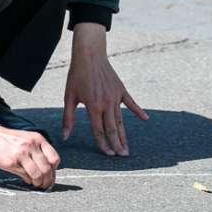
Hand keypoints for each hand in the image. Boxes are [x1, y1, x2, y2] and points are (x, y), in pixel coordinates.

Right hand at [0, 126, 59, 189]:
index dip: (54, 170)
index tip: (50, 176)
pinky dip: (29, 181)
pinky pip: (25, 175)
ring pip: (38, 174)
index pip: (54, 158)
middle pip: (48, 169)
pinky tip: (27, 181)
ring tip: (37, 185)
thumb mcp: (25, 139)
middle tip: (45, 185)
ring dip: (39, 183)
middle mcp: (31, 145)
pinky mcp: (11, 162)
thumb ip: (36, 151)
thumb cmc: (6, 139)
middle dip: (48, 180)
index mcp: (37, 138)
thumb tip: (45, 170)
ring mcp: (21, 153)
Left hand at [62, 22, 148, 155]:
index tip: (108, 155)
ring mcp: (116, 97)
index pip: (99, 130)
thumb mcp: (69, 96)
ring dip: (124, 135)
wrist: (89, 55)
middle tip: (122, 157)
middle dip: (117, 145)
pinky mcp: (121, 90)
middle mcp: (106, 103)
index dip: (103, 144)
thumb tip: (65, 136)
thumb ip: (68, 118)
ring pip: (121, 120)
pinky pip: (131, 103)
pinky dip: (138, 111)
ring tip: (127, 148)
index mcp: (93, 106)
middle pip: (112, 129)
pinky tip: (145, 119)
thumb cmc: (77, 75)